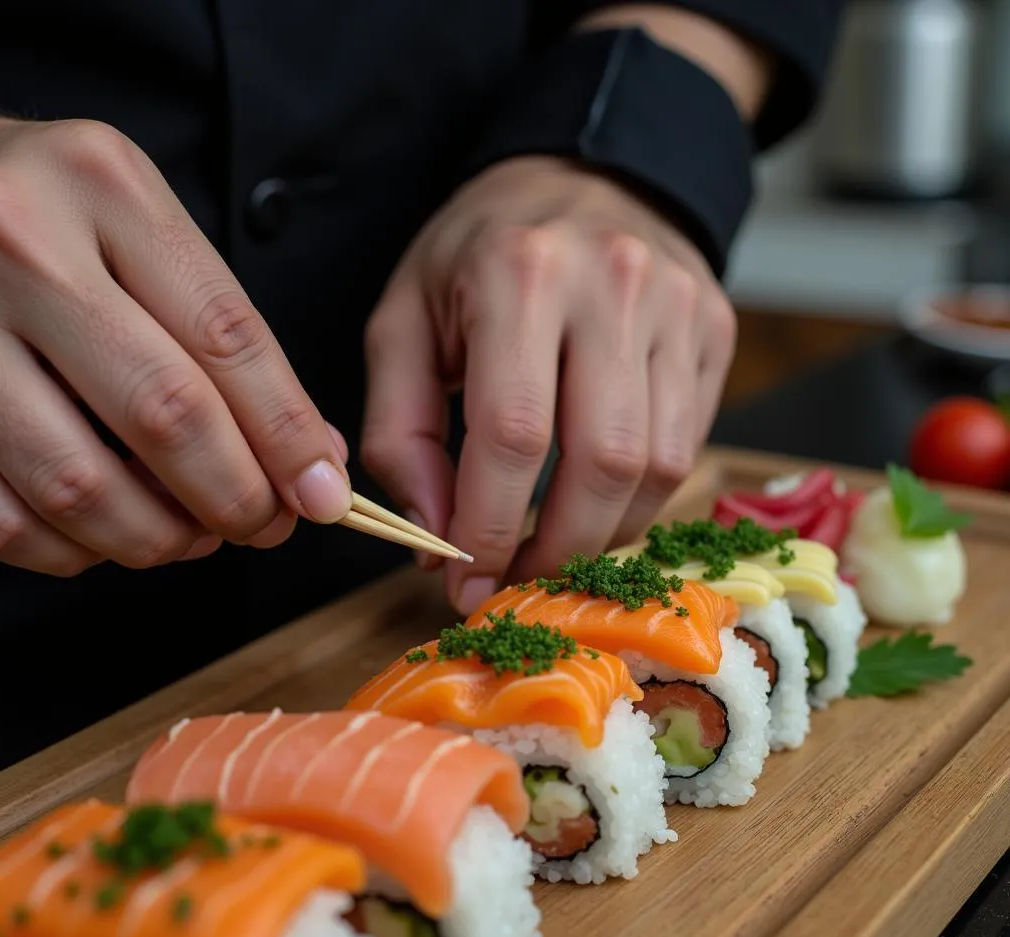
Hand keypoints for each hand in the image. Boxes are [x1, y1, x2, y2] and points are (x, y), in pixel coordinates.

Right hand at [0, 116, 350, 576]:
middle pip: (165, 413)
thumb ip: (228, 338)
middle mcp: (22, 242)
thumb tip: (314, 462)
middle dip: (235, 497)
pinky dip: (68, 551)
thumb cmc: (52, 217)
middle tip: (262, 526)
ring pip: (78, 482)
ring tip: (189, 537)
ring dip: (156, 537)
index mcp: (106, 188)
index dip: (288, 437)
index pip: (229, 338)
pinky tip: (104, 536)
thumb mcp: (147, 232)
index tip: (323, 496)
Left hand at [362, 156, 735, 613]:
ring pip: (660, 466)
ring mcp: (677, 306)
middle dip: (557, 549)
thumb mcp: (405, 320)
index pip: (513, 433)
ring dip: (602, 534)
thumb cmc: (480, 253)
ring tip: (553, 548)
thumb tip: (435, 537)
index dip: (490, 528)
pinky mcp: (713, 330)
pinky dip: (639, 500)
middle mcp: (613, 283)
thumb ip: (402, 432)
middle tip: (518, 582)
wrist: (585, 173)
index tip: (466, 584)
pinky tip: (596, 502)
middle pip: (603, 461)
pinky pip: (688, 446)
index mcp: (518, 273)